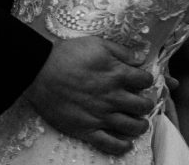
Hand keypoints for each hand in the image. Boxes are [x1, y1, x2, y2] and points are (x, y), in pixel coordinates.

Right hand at [25, 37, 154, 156]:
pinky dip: (122, 146)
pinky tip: (126, 143)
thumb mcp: (96, 43)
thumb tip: (139, 58)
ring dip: (140, 125)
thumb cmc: (67, 55)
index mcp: (116, 74)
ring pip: (132, 127)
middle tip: (144, 103)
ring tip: (140, 123)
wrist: (41, 72)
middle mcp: (113, 97)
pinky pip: (111, 145)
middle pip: (142, 105)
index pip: (144, 80)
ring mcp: (101, 116)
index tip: (144, 81)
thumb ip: (120, 51)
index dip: (147, 80)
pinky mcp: (87, 130)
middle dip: (147, 104)